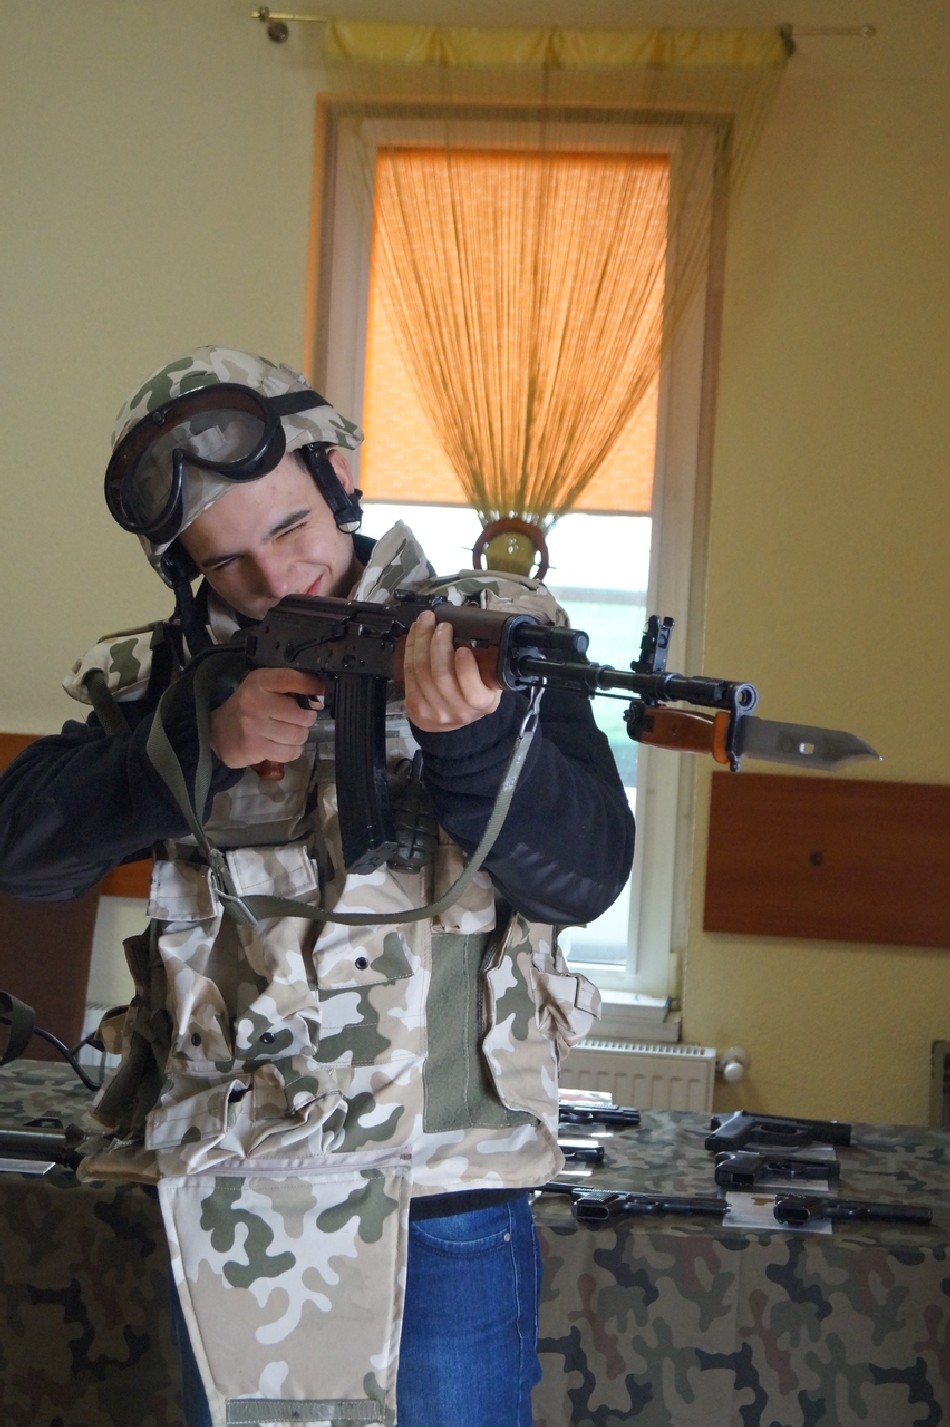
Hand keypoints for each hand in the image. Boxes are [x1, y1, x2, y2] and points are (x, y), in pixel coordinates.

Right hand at [209, 668, 324, 769]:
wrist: (218, 731)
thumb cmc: (249, 707)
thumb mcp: (265, 688)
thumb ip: (290, 687)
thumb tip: (319, 697)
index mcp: (260, 682)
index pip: (291, 679)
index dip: (311, 686)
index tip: (320, 691)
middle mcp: (255, 702)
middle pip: (302, 715)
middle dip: (305, 720)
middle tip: (296, 720)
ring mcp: (253, 726)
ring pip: (298, 735)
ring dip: (298, 737)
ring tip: (287, 733)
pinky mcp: (254, 747)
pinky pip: (289, 752)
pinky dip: (291, 751)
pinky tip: (282, 745)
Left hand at [402, 609, 501, 731]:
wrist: (457, 716)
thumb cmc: (475, 691)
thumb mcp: (491, 678)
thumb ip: (488, 658)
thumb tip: (480, 624)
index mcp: (482, 703)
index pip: (473, 692)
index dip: (466, 668)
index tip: (463, 649)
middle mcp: (458, 711)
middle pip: (441, 675)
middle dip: (438, 644)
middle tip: (442, 626)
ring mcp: (434, 711)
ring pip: (420, 671)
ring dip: (420, 641)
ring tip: (425, 623)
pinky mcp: (414, 706)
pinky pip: (408, 673)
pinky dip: (410, 649)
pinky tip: (414, 636)